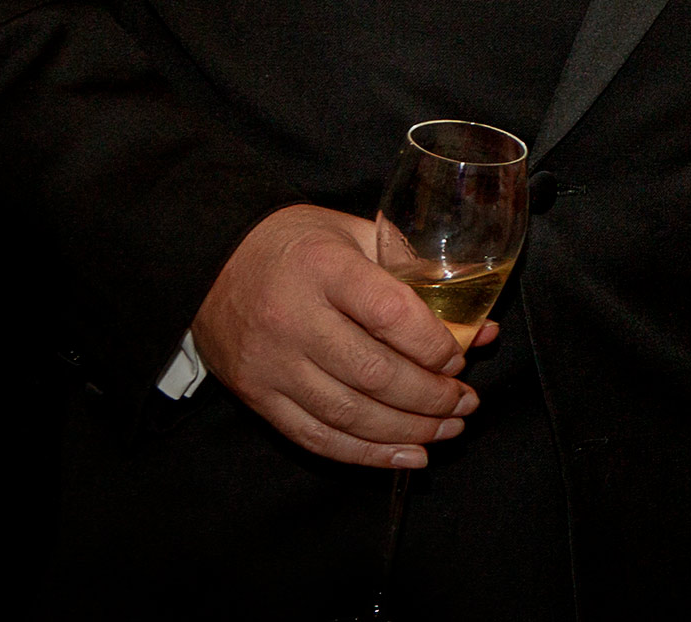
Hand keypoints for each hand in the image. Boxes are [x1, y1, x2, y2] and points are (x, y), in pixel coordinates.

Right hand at [190, 203, 488, 469]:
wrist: (211, 261)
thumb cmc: (298, 244)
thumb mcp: (356, 234)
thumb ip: (416, 273)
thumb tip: (478, 326)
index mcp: (325, 268)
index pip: (389, 314)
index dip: (432, 344)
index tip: (459, 357)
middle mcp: (294, 319)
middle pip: (374, 373)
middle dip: (430, 397)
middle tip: (465, 401)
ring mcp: (272, 364)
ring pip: (348, 414)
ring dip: (407, 430)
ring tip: (448, 428)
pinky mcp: (257, 396)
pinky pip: (315, 437)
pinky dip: (365, 454)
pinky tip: (406, 455)